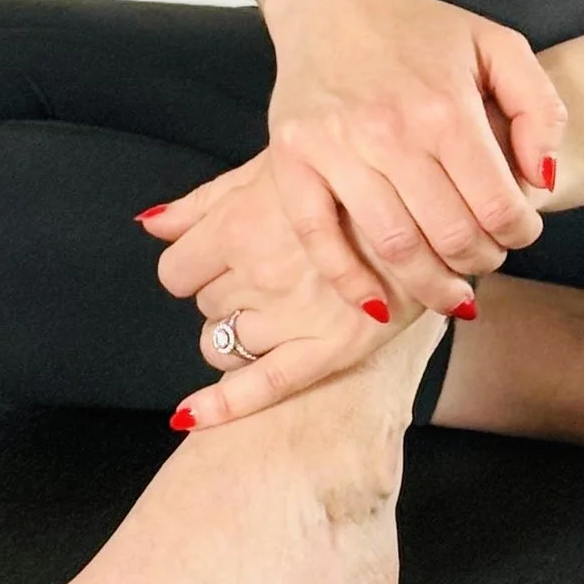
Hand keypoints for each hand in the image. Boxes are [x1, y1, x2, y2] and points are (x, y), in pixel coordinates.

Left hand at [138, 149, 419, 427]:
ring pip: (223, 344)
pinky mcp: (331, 349)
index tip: (216, 258)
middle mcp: (260, 271)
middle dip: (223, 292)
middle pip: (203, 304)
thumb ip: (209, 199)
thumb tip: (149, 223)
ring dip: (236, 332)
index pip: (175, 269)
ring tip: (278, 306)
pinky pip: (263, 387)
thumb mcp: (277, 166)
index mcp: (243, 222)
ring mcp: (292, 314)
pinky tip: (188, 417)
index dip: (192, 265)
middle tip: (266, 270)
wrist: (434, 199)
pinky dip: (220, 406)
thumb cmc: (349, 174)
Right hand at [261, 0, 562, 310]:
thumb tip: (543, 180)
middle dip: (481, 261)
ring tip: (451, 291)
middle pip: (450, 236)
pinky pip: (319, 239)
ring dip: (431, 287)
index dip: (521, 233)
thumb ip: (540, 107)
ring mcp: (335, 149)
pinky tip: (380, 304)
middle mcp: (389, 132)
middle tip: (486, 257)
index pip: (498, 206)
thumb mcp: (498, 45)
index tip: (519, 231)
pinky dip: (350, 282)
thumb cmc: (421, 28)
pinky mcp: (292, 159)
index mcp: (445, 107)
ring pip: (393, 249)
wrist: (331, 0)